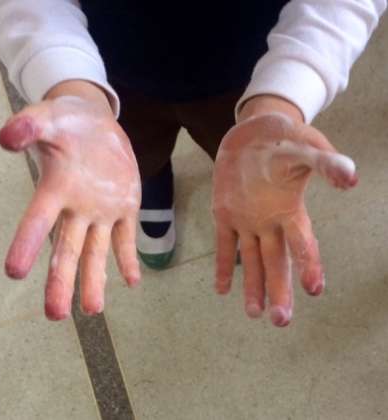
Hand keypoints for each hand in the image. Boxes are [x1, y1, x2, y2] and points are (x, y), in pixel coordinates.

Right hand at [0, 81, 140, 319]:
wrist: (95, 124)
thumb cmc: (65, 121)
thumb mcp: (46, 117)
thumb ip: (28, 126)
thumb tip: (8, 137)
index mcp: (56, 188)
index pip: (38, 220)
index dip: (26, 243)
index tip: (13, 271)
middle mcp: (77, 207)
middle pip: (67, 249)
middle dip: (61, 280)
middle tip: (55, 315)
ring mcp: (102, 211)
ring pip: (97, 251)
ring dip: (95, 279)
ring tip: (93, 309)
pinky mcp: (124, 208)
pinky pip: (125, 237)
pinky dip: (128, 257)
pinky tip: (132, 280)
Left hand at [213, 95, 356, 326]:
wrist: (253, 133)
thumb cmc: (285, 140)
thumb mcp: (306, 147)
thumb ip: (326, 163)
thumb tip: (351, 178)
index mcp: (290, 210)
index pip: (302, 243)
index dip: (309, 264)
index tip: (314, 289)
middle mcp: (270, 222)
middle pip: (277, 262)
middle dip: (279, 290)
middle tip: (280, 321)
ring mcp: (246, 220)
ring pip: (252, 259)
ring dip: (253, 286)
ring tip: (254, 313)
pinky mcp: (224, 213)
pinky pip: (224, 244)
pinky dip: (224, 266)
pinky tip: (221, 289)